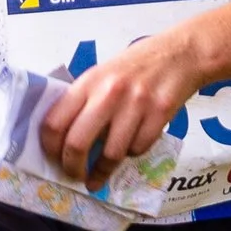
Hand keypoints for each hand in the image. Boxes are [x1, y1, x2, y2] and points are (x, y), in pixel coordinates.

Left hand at [38, 24, 213, 182]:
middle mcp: (109, 93)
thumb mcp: (102, 74)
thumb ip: (83, 102)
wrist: (180, 54)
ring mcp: (136, 104)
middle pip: (77, 143)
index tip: (54, 159)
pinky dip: (132, 153)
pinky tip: (130, 146)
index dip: (50, 148)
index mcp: (88, 82)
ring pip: (111, 153)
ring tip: (98, 177)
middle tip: (75, 176)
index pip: (55, 122)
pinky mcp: (160, 114)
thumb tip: (64, 140)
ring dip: (102, 171)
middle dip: (73, 168)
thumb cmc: (136, 66)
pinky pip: (138, 148)